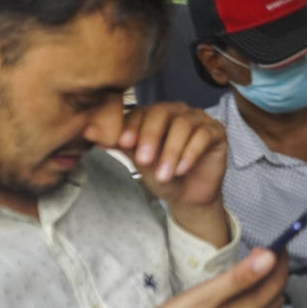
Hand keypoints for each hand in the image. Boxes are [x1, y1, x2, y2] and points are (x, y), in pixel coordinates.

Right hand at [101, 248, 288, 307]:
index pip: (276, 282)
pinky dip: (256, 302)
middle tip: (271, 251)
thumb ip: (238, 278)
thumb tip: (268, 259)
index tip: (278, 242)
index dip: (280, 259)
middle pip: (275, 295)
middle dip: (277, 271)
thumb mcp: (203, 296)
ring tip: (259, 268)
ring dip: (268, 287)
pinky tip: (242, 296)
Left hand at [116, 103, 228, 243]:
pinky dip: (190, 153)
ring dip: (171, 151)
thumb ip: (121, 145)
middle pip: (162, 112)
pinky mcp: (216, 132)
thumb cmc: (162, 175)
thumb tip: (90, 133)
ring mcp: (199, 119)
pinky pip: (203, 136)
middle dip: (151, 137)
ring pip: (183, 125)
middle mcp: (178, 111)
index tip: (124, 144)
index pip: (142, 111)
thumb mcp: (139, 161)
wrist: (187, 196)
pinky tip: (182, 170)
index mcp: (156, 114)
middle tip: (144, 160)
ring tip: (165, 175)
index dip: (133, 126)